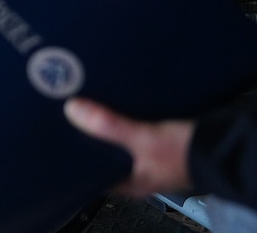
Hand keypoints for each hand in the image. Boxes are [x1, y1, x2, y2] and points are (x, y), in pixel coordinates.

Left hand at [64, 97, 195, 197]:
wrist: (227, 144)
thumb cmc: (187, 152)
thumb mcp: (144, 139)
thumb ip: (109, 126)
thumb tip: (71, 109)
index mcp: (127, 182)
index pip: (90, 173)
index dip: (71, 157)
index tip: (52, 136)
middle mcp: (133, 171)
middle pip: (100, 151)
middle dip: (84, 133)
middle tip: (61, 110)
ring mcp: (144, 155)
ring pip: (113, 137)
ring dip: (100, 122)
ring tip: (77, 99)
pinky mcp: (154, 138)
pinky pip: (128, 126)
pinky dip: (118, 114)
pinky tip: (106, 98)